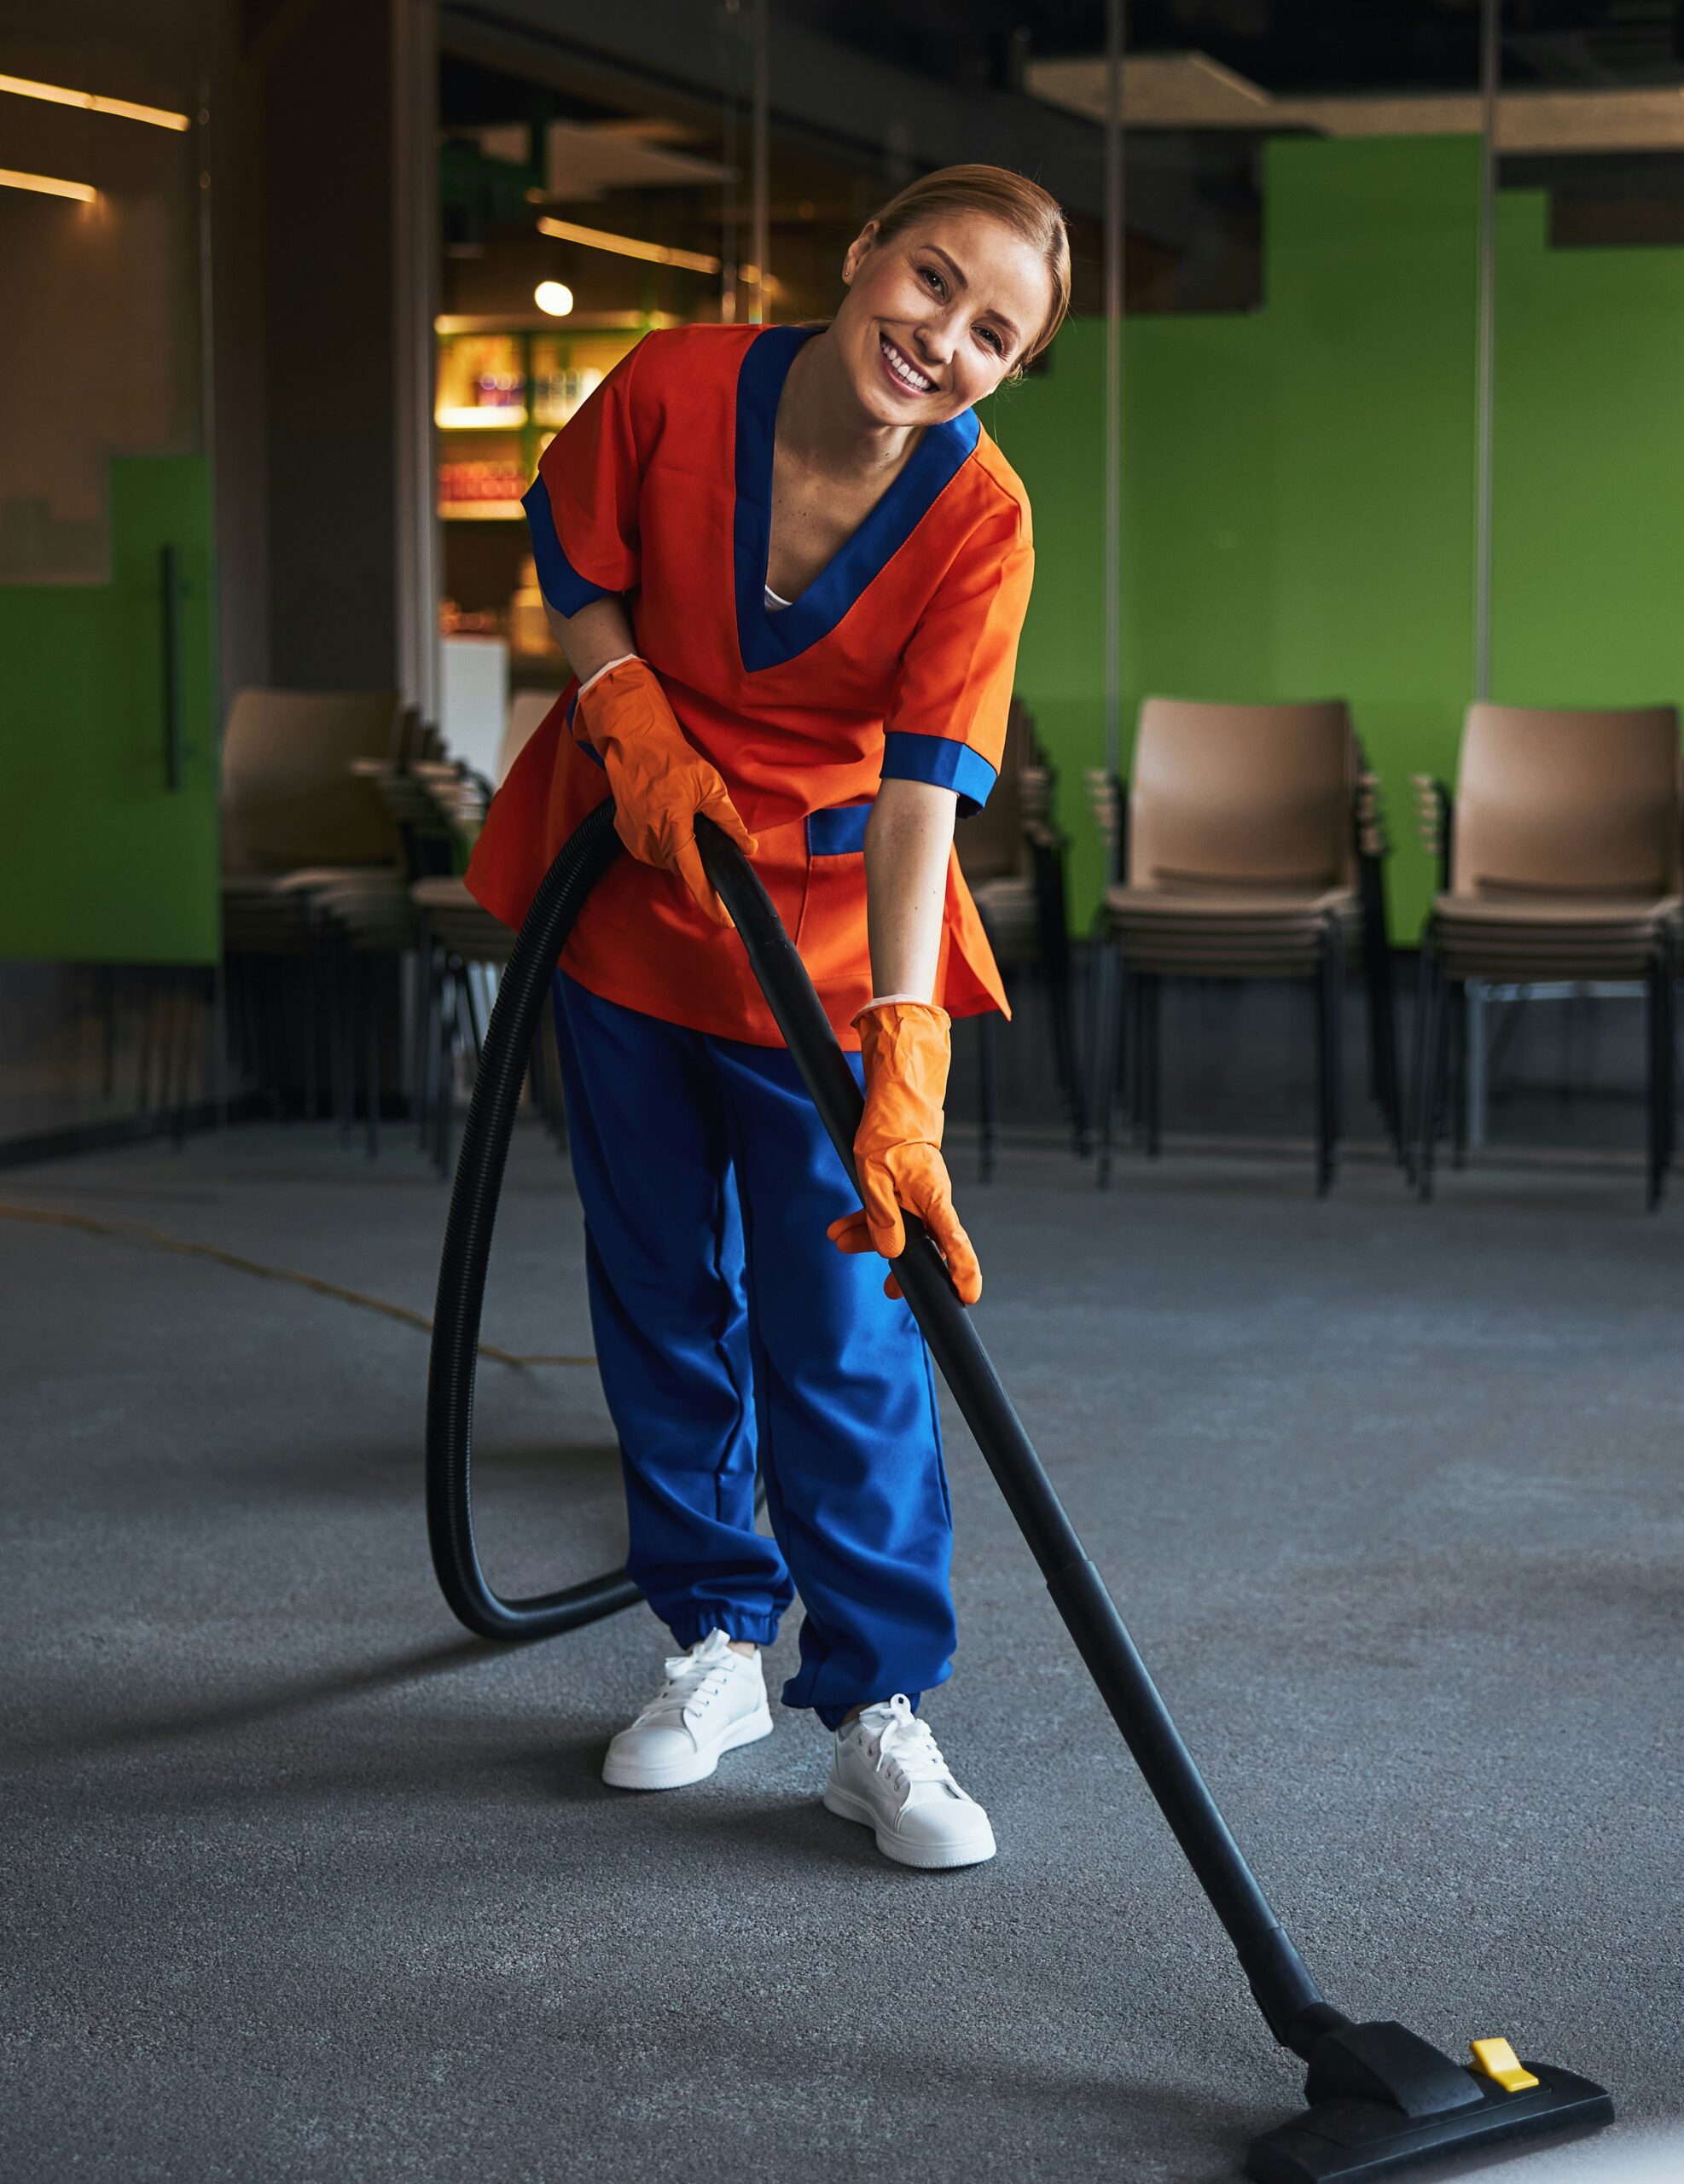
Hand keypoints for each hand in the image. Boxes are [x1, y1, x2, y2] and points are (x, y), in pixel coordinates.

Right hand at [573, 656, 755, 923]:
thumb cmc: (671, 759)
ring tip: (682, 813)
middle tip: (704, 828)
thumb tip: (747, 846)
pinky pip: (654, 851)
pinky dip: (666, 841)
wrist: (632, 741)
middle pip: (684, 867)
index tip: (724, 919)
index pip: (695, 876)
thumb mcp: (709, 785)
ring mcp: (634, 839)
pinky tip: (668, 816)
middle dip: (699, 858)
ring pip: (669, 860)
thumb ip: (729, 821)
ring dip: (682, 848)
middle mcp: (649, 840)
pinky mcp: (626, 835)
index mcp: (672, 830)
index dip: (711, 900)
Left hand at [825, 1000, 980, 1304]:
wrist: (893, 1098)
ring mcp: (918, 1194)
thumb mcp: (874, 1175)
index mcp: (933, 1197)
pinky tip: (841, 1228)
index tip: (968, 1295)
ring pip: (898, 1226)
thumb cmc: (887, 1131)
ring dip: (870, 1237)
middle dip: (901, 1265)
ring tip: (838, 1240)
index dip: (962, 1269)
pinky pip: (888, 1211)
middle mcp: (931, 1200)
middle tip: (890, 1290)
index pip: (953, 1240)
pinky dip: (866, 1220)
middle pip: (922, 1242)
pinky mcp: (904, 1187)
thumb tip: (892, 1252)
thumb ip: (882, 1216)